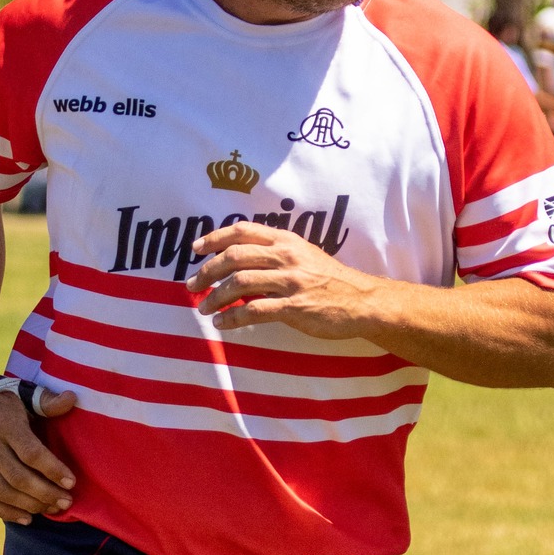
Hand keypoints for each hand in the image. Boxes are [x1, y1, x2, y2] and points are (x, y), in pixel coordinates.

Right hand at [0, 384, 77, 523]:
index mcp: (4, 424)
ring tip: (52, 508)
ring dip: (31, 506)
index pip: (31, 453)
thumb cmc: (1, 398)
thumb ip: (47, 400)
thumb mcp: (23, 392)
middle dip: (46, 494)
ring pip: (3, 493)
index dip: (53, 470)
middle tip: (66, 502)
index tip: (71, 482)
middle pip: (18, 479)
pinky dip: (6, 513)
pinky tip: (27, 518)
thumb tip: (73, 399)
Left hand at [188, 221, 379, 338]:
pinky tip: (222, 324)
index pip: (241, 231)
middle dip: (207, 271)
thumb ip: (274, 253)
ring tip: (203, 308)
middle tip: (191, 286)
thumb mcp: (303, 254)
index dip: (214, 238)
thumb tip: (238, 260)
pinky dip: (231, 318)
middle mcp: (285, 255)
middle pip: (234, 256)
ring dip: (215, 297)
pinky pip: (253, 310)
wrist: (362, 300)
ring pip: (239, 283)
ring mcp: (290, 280)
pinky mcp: (294, 306)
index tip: (195, 249)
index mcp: (285, 239)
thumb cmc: (329, 279)